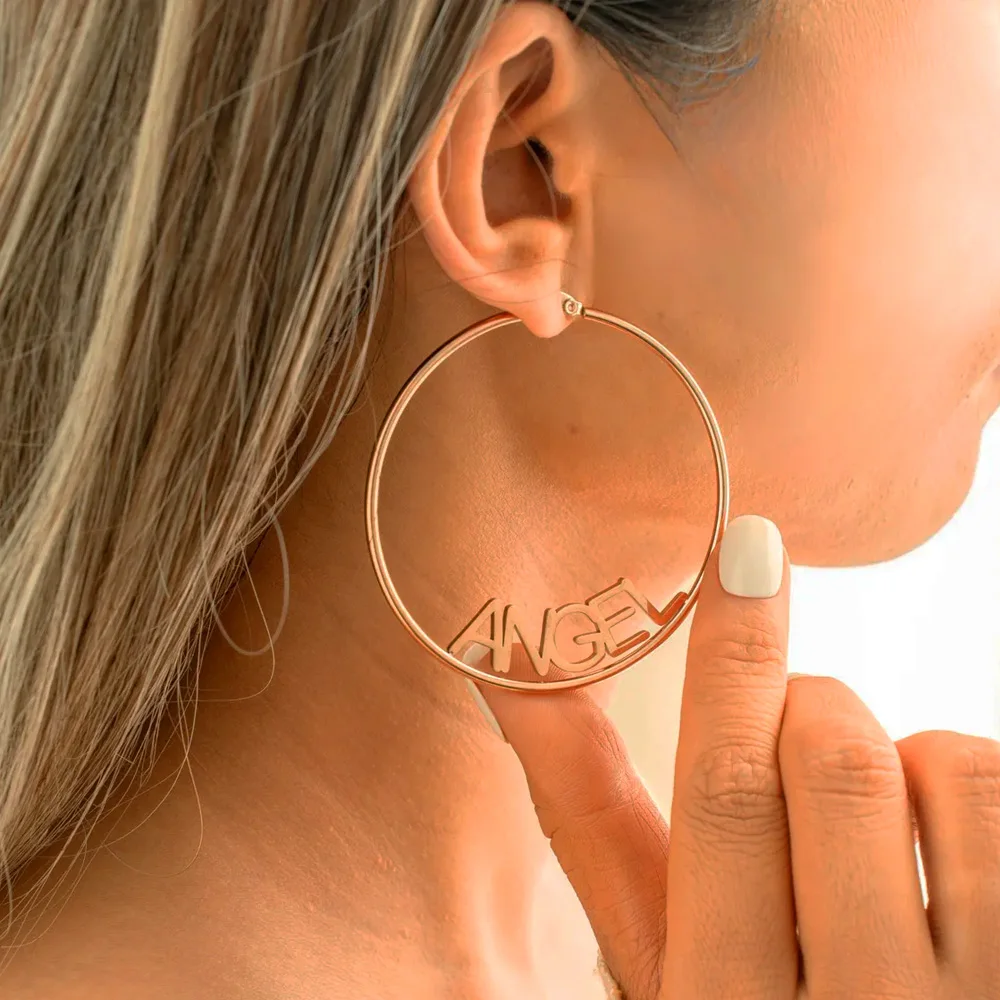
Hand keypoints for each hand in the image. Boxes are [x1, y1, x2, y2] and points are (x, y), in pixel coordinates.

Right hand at [477, 515, 999, 998]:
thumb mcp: (655, 956)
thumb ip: (590, 819)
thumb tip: (510, 684)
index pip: (727, 793)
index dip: (733, 656)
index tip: (746, 548)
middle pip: (835, 760)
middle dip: (810, 706)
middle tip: (793, 733)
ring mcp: (972, 999)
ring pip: (945, 768)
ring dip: (899, 757)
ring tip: (871, 822)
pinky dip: (962, 785)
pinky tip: (939, 852)